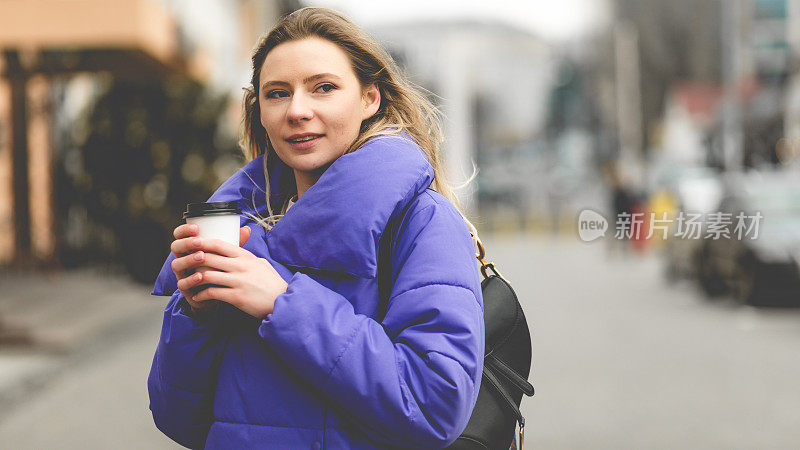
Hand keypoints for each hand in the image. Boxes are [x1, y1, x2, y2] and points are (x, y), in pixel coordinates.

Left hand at [171, 225, 287, 318]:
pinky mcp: (236, 296)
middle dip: (194, 259)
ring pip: (207, 275)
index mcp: (245, 256)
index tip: (192, 244)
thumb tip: (238, 250)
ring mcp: (238, 281)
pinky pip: (212, 293)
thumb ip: (247, 257)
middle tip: (185, 263)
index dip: (203, 243)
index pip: (219, 244)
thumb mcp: (261, 263)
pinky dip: (202, 295)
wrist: (282, 301)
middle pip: (209, 258)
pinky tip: (198, 297)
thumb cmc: (271, 283)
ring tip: (189, 282)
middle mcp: (241, 266)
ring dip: (194, 279)